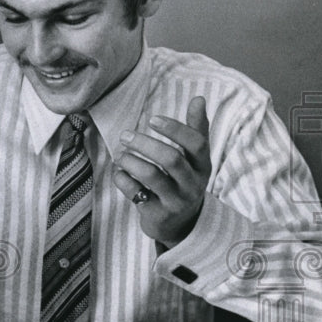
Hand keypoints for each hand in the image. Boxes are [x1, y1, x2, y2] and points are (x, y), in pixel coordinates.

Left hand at [113, 96, 211, 248]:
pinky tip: (118, 172)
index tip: (153, 119)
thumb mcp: (195, 158)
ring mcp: (175, 201)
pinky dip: (122, 179)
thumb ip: (196, 129)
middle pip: (171, 159)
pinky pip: (135, 193)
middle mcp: (192, 184)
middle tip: (125, 135)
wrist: (181, 224)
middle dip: (144, 144)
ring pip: (151, 176)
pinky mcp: (157, 214)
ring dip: (130, 161)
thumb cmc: (184, 180)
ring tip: (120, 154)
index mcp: (203, 166)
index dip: (175, 129)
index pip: (196, 144)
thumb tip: (199, 98)